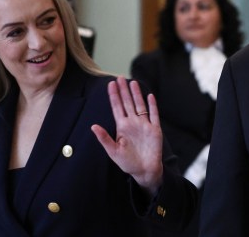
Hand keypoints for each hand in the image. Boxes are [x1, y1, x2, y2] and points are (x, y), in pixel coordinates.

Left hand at [91, 76, 163, 195]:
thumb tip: (93, 126)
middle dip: (124, 90)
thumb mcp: (113, 151)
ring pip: (140, 105)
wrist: (145, 171)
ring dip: (136, 94)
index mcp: (122, 127)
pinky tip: (150, 96)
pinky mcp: (155, 129)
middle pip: (128, 103)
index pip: (117, 107)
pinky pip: (154, 114)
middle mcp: (133, 123)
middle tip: (120, 78)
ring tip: (133, 82)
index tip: (110, 84)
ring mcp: (144, 125)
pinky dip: (152, 105)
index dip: (114, 96)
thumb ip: (104, 138)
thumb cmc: (128, 162)